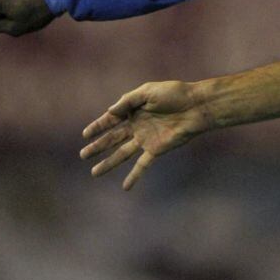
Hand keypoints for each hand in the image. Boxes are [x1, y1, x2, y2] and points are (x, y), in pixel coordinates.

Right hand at [79, 81, 212, 189]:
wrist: (195, 106)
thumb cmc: (174, 94)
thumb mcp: (148, 91)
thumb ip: (128, 101)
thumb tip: (109, 112)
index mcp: (135, 110)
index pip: (112, 120)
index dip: (98, 127)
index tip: (85, 134)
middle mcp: (138, 126)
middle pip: (113, 138)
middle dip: (98, 146)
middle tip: (83, 155)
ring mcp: (146, 139)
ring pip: (123, 153)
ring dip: (109, 163)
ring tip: (94, 172)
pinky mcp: (156, 149)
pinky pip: (142, 165)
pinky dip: (134, 176)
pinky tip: (125, 187)